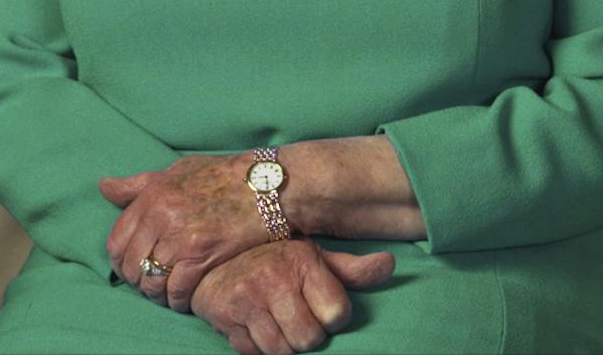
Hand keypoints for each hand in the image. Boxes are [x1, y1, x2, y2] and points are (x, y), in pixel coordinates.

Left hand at [100, 153, 270, 310]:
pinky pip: (177, 289)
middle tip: (149, 284)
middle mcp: (161, 216)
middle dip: (137, 280)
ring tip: (164, 295)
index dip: (120, 262)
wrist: (266, 184)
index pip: (117, 240)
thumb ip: (139, 184)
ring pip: (151, 280)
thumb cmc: (222, 175)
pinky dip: (176, 300)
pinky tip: (182, 299)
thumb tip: (104, 187)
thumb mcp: (176, 171)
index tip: (130, 268)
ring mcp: (181, 236)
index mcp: (152, 196)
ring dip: (155, 294)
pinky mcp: (203, 255)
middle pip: (131, 264)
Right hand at [190, 240, 394, 354]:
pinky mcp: (225, 316)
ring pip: (281, 351)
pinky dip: (258, 347)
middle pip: (309, 339)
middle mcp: (273, 279)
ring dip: (283, 344)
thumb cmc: (273, 261)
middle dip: (307, 336)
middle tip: (298, 319)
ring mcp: (246, 299)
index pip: (337, 314)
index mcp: (302, 262)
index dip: (333, 318)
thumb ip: (351, 269)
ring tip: (278, 323)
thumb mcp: (313, 258)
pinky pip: (253, 353)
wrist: (213, 257)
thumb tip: (389, 265)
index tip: (321, 309)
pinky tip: (257, 327)